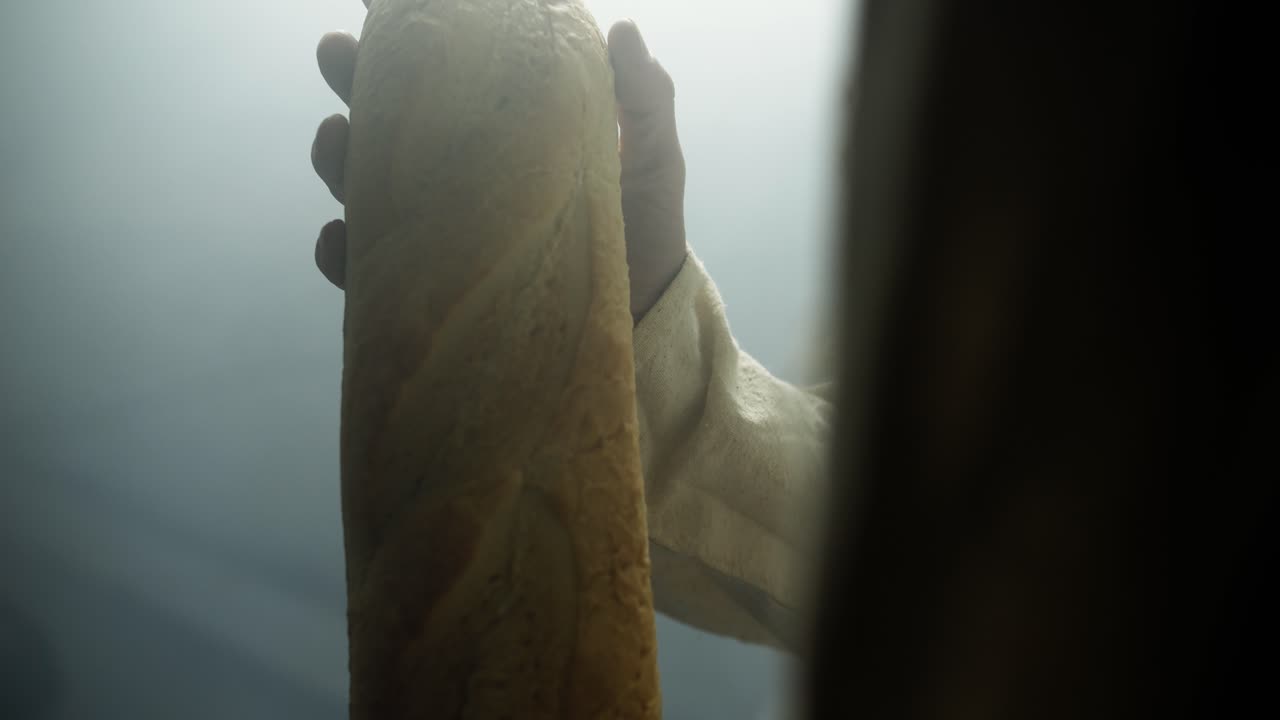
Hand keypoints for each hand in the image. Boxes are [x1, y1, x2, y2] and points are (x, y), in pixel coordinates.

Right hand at [311, 7, 687, 322]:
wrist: (643, 322)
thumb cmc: (644, 232)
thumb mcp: (653, 160)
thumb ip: (644, 99)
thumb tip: (625, 29)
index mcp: (506, 131)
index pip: (449, 74)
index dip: (409, 37)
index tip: (380, 4)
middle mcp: (463, 176)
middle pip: (389, 119)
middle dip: (352, 79)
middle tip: (337, 53)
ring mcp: (442, 233)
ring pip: (366, 186)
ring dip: (336, 158)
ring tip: (336, 138)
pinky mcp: (434, 294)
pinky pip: (370, 275)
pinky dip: (342, 256)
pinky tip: (340, 238)